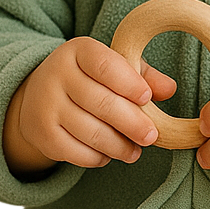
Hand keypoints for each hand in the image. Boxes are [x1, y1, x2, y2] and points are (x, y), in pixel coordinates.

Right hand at [4, 37, 177, 173]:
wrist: (39, 95)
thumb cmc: (90, 79)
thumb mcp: (115, 68)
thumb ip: (144, 76)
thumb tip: (169, 89)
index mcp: (78, 51)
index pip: (104, 65)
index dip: (129, 83)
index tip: (147, 98)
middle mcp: (56, 74)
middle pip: (100, 102)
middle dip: (131, 123)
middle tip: (151, 136)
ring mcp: (46, 105)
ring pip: (90, 131)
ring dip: (119, 146)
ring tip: (135, 151)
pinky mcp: (43, 134)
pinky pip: (76, 152)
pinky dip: (98, 157)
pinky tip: (110, 154)